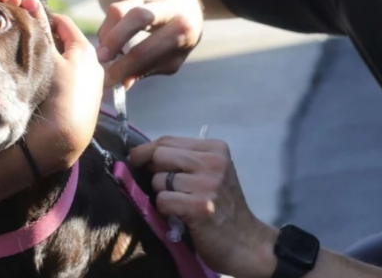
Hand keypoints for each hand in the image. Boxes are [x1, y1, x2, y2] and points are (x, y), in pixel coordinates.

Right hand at [21, 0, 103, 173]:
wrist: (63, 139)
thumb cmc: (56, 93)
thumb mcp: (45, 57)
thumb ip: (38, 28)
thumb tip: (30, 0)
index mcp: (86, 50)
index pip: (63, 22)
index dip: (42, 16)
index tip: (24, 16)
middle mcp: (94, 64)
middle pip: (65, 42)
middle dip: (45, 37)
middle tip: (23, 38)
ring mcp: (91, 84)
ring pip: (66, 61)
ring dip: (50, 57)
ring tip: (29, 59)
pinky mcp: (86, 102)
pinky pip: (68, 79)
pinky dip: (56, 75)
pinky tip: (41, 80)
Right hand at [96, 0, 203, 87]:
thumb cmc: (177, 36)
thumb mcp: (173, 56)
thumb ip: (148, 68)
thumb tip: (123, 83)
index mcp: (183, 28)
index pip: (148, 49)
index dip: (125, 67)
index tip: (109, 81)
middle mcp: (168, 6)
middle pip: (137, 17)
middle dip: (115, 40)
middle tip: (100, 59)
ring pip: (119, 9)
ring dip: (107, 33)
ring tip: (103, 53)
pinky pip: (114, 9)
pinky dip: (108, 27)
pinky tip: (109, 41)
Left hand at [130, 137, 277, 277]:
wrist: (245, 241)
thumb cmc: (222, 206)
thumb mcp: (210, 173)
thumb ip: (183, 159)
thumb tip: (141, 155)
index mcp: (215, 149)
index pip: (167, 140)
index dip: (146, 151)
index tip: (137, 161)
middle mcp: (213, 162)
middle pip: (160, 155)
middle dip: (153, 172)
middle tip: (163, 188)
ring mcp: (208, 184)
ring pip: (159, 180)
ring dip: (161, 195)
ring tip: (179, 204)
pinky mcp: (200, 207)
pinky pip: (163, 201)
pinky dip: (165, 210)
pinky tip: (180, 215)